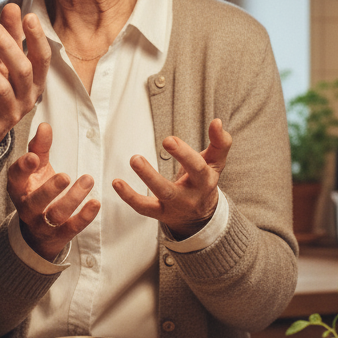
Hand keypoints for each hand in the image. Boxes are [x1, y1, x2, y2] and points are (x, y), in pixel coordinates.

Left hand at [0, 2, 50, 159]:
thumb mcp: (2, 64)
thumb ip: (10, 37)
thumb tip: (13, 6)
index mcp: (34, 82)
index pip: (42, 58)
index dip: (37, 38)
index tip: (29, 16)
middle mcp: (27, 99)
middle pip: (22, 72)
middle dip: (8, 48)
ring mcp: (9, 116)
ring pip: (0, 89)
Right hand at [7, 123, 99, 260]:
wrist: (38, 231)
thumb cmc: (37, 190)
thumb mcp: (36, 168)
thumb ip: (39, 147)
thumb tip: (45, 125)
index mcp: (19, 187)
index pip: (16, 177)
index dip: (23, 167)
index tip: (34, 157)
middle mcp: (27, 207)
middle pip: (36, 200)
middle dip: (50, 189)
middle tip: (65, 176)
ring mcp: (43, 223)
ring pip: (56, 215)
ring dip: (73, 199)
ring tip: (88, 180)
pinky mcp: (60, 235)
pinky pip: (72, 228)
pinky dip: (85, 216)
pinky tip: (95, 203)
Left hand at [112, 118, 231, 238]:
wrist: (201, 216)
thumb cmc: (204, 180)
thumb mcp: (216, 163)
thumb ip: (220, 142)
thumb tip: (217, 121)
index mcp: (205, 180)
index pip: (197, 168)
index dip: (184, 153)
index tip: (168, 139)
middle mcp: (190, 196)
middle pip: (174, 187)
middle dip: (158, 172)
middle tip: (142, 155)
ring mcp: (174, 206)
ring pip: (160, 195)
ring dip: (146, 177)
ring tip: (134, 159)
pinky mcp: (160, 213)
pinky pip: (143, 207)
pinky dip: (129, 196)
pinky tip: (116, 182)